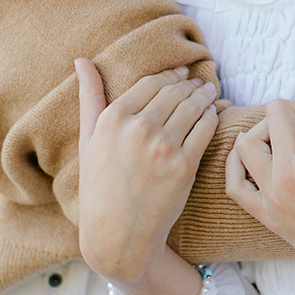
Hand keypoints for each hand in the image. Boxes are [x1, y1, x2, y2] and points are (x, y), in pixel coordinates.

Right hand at [75, 61, 217, 280]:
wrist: (117, 235)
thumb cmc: (99, 186)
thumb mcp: (88, 139)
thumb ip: (89, 96)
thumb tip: (81, 59)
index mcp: (114, 118)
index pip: (151, 82)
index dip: (170, 76)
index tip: (181, 75)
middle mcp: (138, 128)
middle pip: (175, 92)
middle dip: (190, 84)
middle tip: (200, 83)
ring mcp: (163, 147)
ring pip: (193, 107)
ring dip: (204, 96)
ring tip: (209, 93)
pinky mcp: (184, 166)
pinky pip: (205, 129)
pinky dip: (212, 117)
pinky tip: (213, 115)